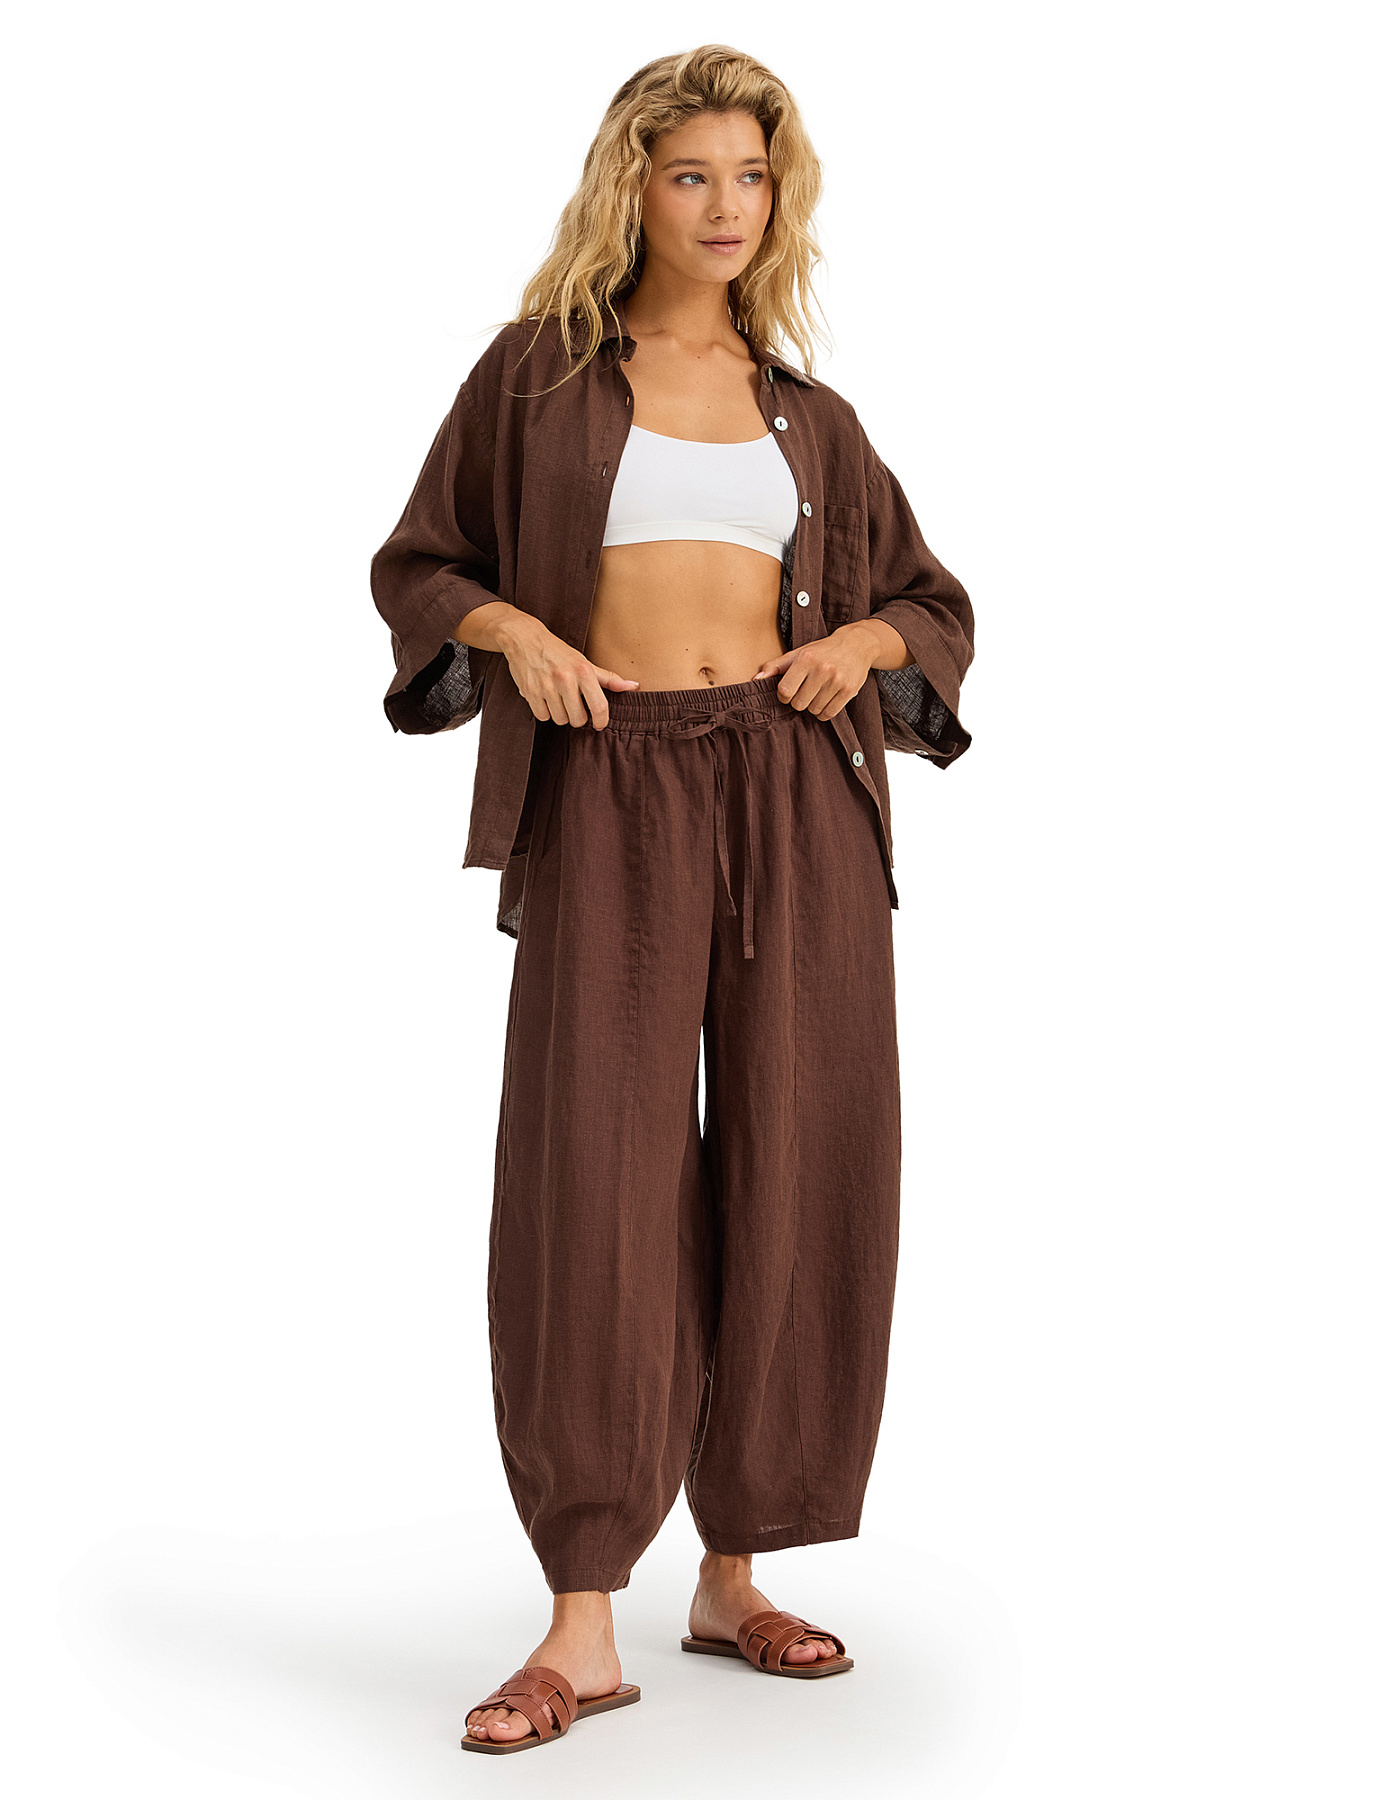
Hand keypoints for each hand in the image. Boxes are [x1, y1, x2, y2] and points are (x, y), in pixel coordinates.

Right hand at [494, 611, 638, 729]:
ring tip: (558, 699)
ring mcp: (546, 687)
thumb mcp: (585, 662)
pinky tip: (545, 699)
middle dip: (578, 717)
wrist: (525, 638)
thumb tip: (633, 686)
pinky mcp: (530, 692)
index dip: (601, 721)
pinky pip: (543, 716)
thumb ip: (608, 678)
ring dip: (560, 714)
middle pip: (578, 720)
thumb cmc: (559, 652)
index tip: (599, 724)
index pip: (599, 707)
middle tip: (574, 705)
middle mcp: (565, 679)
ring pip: (560, 720)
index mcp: (583, 671)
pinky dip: (545, 711)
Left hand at [750, 620, 906, 720]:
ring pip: (814, 710)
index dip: (784, 695)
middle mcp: (822, 669)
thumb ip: (776, 666)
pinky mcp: (849, 690)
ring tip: (818, 693)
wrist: (856, 644)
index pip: (785, 691)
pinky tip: (826, 699)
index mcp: (806, 659)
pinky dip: (824, 711)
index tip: (789, 691)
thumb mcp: (798, 653)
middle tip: (805, 691)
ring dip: (813, 706)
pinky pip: (829, 714)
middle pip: (799, 704)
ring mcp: (837, 681)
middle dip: (799, 701)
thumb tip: (756, 679)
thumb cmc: (822, 651)